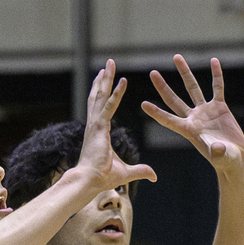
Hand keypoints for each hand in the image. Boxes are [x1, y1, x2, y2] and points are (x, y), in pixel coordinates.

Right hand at [77, 60, 156, 193]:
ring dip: (107, 79)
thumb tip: (154, 176)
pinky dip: (116, 94)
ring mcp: (95, 124)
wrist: (89, 181)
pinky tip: (123, 81)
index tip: (104, 80)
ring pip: (101, 96)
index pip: (101, 107)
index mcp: (98, 132)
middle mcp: (94, 124)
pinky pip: (109, 107)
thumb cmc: (102, 178)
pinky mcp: (99, 127)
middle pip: (99, 96)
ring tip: (110, 63)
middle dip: (103, 80)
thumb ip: (140, 171)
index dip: (104, 93)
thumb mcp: (127, 173)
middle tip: (107, 64)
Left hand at [141, 56, 243, 168]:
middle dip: (163, 87)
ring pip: (193, 88)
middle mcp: (194, 118)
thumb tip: (218, 148)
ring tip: (177, 57)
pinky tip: (213, 61)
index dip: (156, 112)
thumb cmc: (226, 162)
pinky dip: (216, 75)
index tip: (143, 104)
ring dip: (185, 73)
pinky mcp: (220, 107)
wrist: (236, 159)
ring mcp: (206, 111)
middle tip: (153, 73)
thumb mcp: (221, 158)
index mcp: (189, 131)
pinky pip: (217, 88)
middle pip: (174, 100)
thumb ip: (218, 152)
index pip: (168, 120)